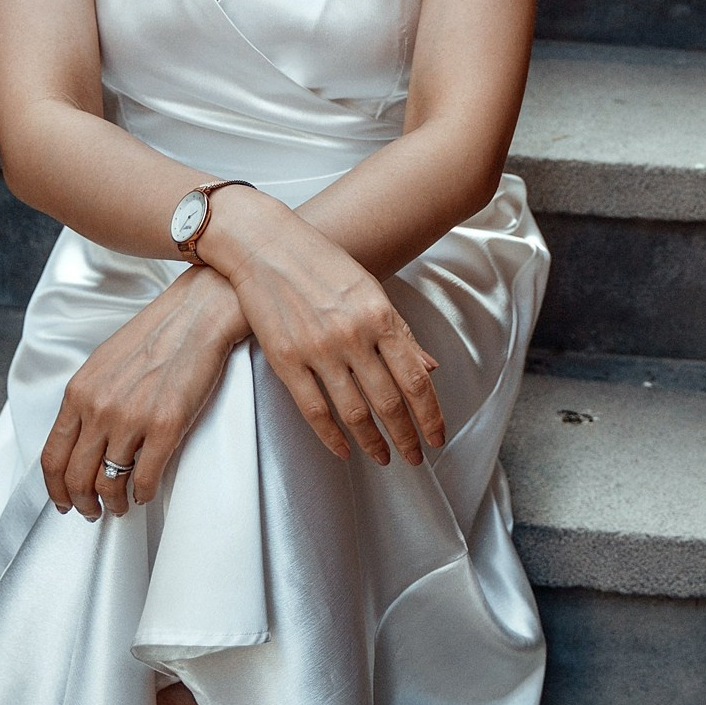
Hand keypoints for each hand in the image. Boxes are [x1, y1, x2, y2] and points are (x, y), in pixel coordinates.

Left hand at [42, 264, 247, 518]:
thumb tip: (83, 437)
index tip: (63, 501)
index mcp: (79, 392)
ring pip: (109, 483)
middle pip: (76, 477)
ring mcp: (132, 418)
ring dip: (113, 503)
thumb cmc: (157, 333)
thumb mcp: (105, 362)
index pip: (52, 457)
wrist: (199, 312)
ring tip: (120, 506)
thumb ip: (89, 399)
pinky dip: (142, 494)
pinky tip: (145, 493)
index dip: (55, 488)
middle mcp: (99, 408)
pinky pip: (145, 478)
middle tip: (92, 511)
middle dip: (82, 503)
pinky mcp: (167, 425)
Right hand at [197, 189, 446, 465]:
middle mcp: (353, 335)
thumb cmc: (323, 265)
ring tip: (384, 457)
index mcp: (380, 315)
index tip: (437, 436)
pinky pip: (314, 410)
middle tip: (416, 457)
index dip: (430, 415)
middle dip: (407, 436)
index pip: (415, 379)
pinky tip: (344, 451)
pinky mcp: (286, 359)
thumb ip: (399, 334)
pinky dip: (332, 437)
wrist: (268, 247)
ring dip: (374, 442)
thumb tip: (429, 369)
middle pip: (389, 402)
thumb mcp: (372, 291)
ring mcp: (318, 349)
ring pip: (354, 412)